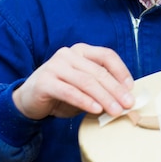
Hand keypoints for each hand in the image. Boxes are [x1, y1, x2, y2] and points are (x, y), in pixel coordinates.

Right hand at [13, 43, 134, 119]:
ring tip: (115, 110)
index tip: (131, 88)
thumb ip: (102, 87)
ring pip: (86, 82)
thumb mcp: (85, 87)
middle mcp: (68, 54)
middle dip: (116, 89)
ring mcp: (55, 66)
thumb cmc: (63, 92)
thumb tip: (125, 97)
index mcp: (81, 51)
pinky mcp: (45, 82)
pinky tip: (96, 110)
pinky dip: (85, 101)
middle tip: (127, 104)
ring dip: (104, 97)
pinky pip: (70, 92)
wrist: (29, 100)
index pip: (106, 55)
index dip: (121, 70)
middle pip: (98, 71)